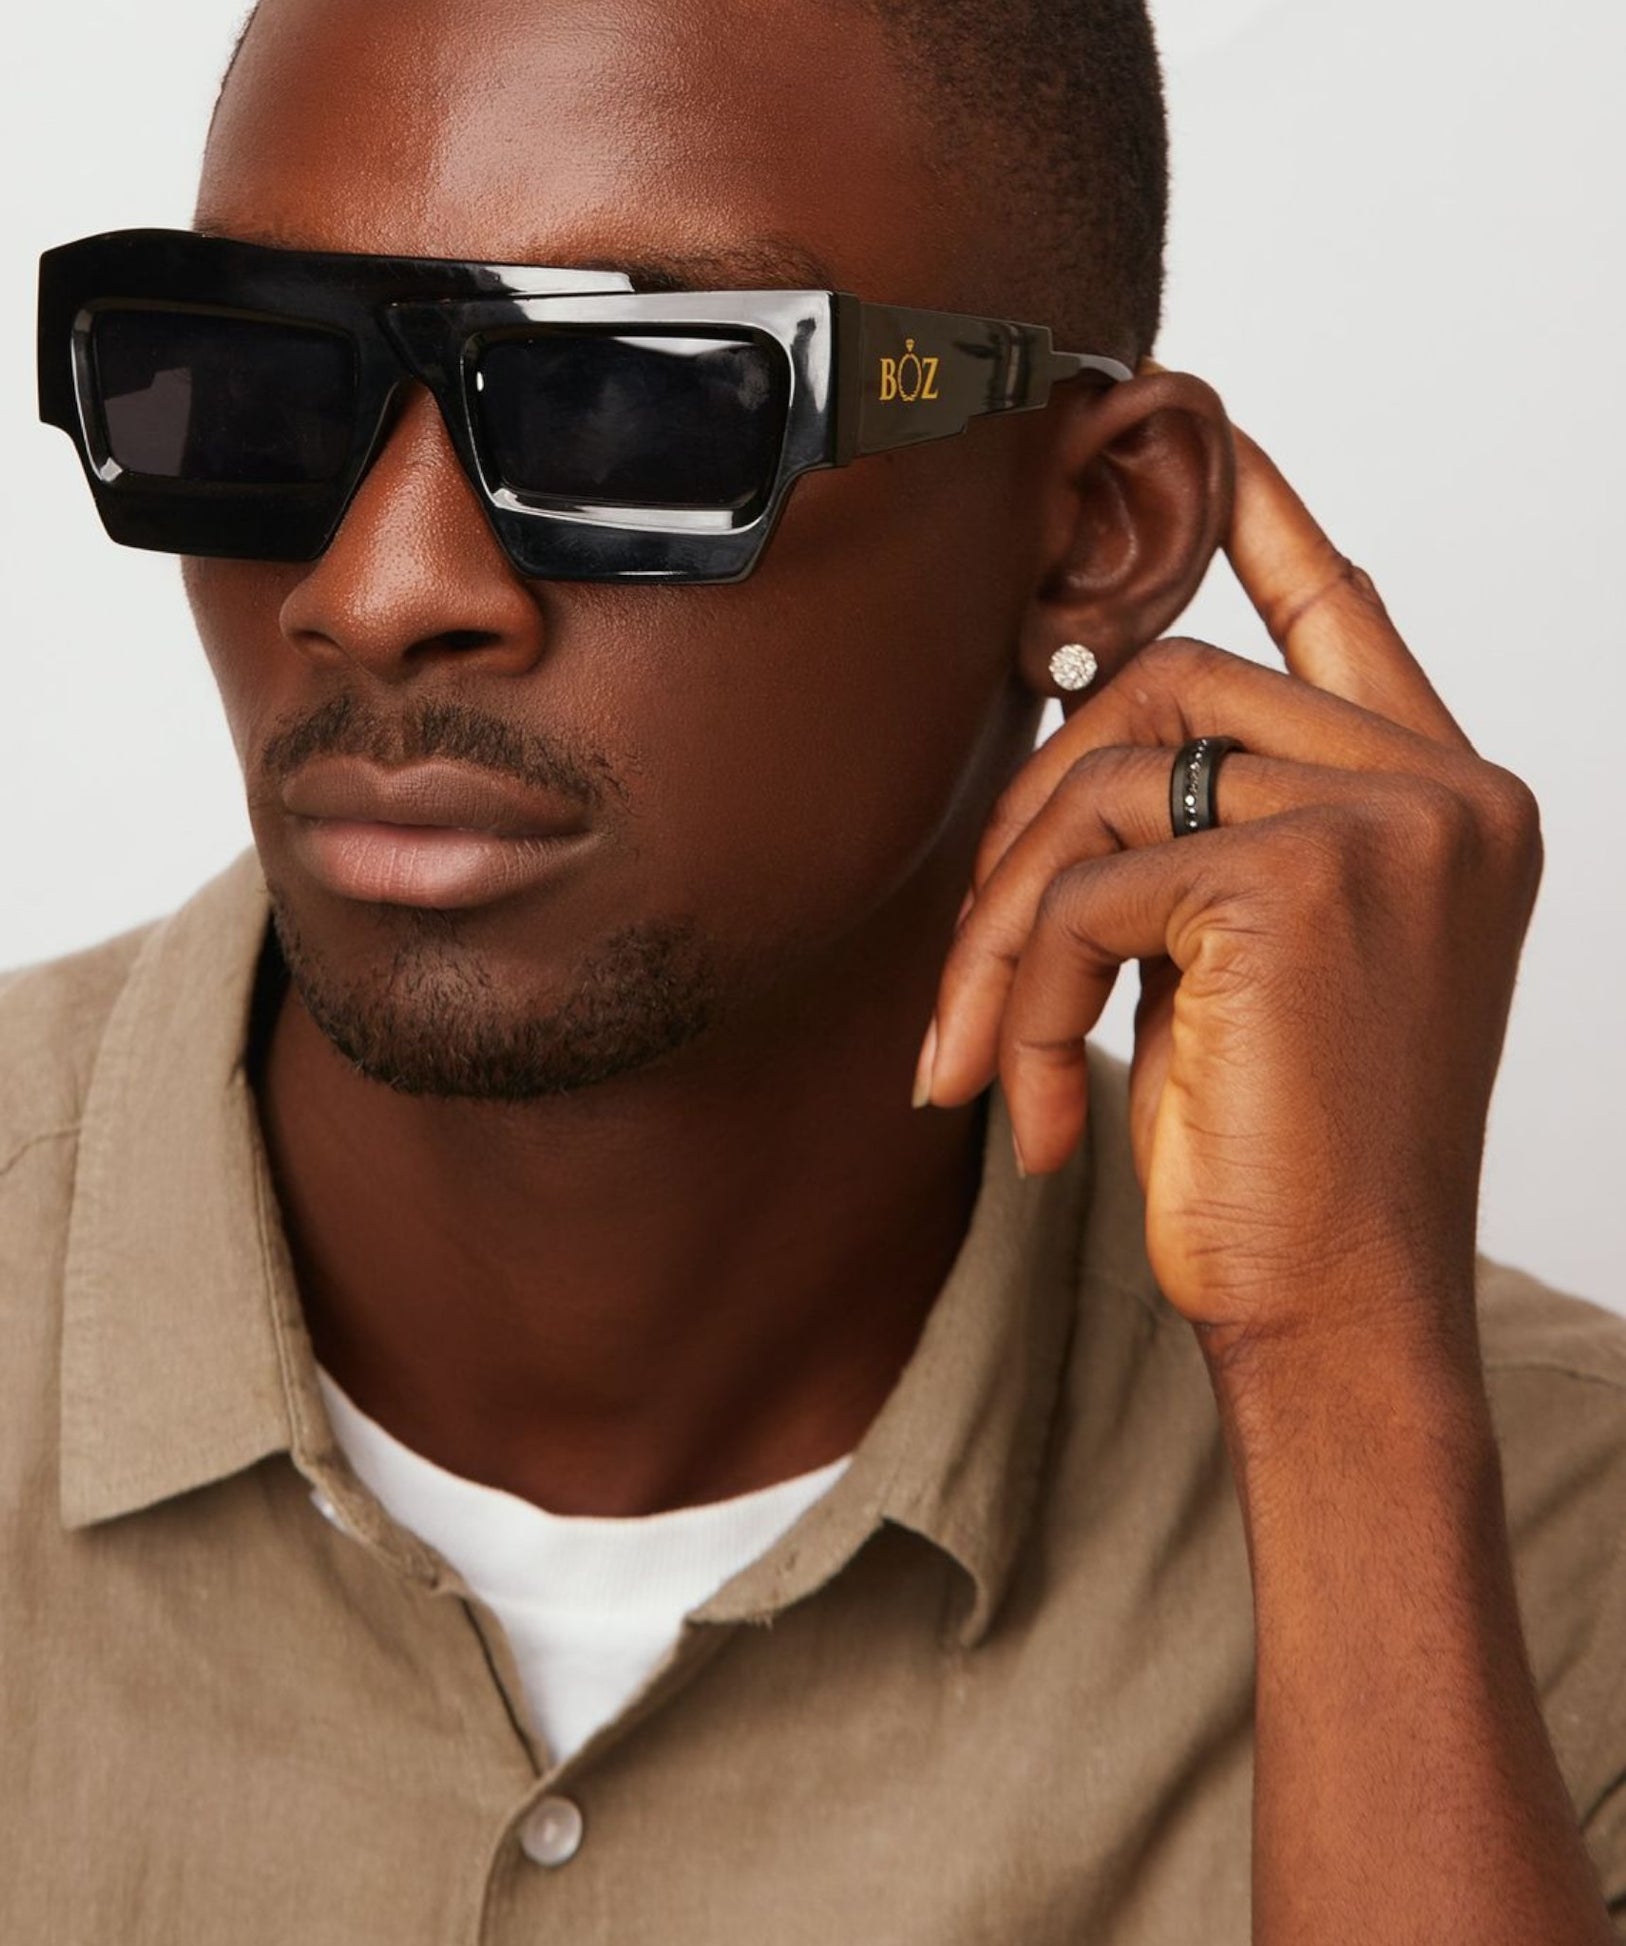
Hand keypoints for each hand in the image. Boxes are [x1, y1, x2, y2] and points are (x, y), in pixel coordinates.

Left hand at [917, 404, 1544, 1358]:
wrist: (1340, 1310)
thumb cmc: (1287, 1156)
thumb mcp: (1242, 970)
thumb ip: (1203, 839)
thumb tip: (1077, 743)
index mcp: (1440, 800)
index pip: (1343, 612)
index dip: (1267, 517)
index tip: (1210, 425)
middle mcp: (1440, 788)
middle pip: (1163, 688)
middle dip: (1028, 818)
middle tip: (974, 970)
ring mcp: (1385, 823)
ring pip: (1099, 786)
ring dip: (1002, 931)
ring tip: (980, 1061)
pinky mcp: (1298, 881)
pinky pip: (1082, 890)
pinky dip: (1020, 998)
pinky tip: (1033, 1113)